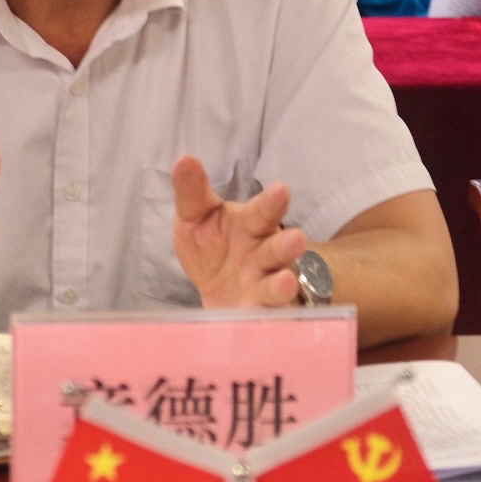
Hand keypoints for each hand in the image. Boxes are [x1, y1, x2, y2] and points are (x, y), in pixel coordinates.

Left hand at [171, 156, 305, 308]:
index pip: (263, 211)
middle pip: (278, 248)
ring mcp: (265, 286)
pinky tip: (266, 321)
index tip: (280, 190)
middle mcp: (265, 254)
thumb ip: (192, 192)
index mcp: (251, 225)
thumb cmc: (213, 244)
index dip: (271, 202)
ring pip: (278, 285)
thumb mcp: (196, 215)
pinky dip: (268, 320)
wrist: (219, 289)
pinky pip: (267, 318)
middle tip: (296, 238)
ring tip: (286, 281)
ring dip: (282, 284)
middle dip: (287, 245)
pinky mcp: (259, 315)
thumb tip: (185, 159)